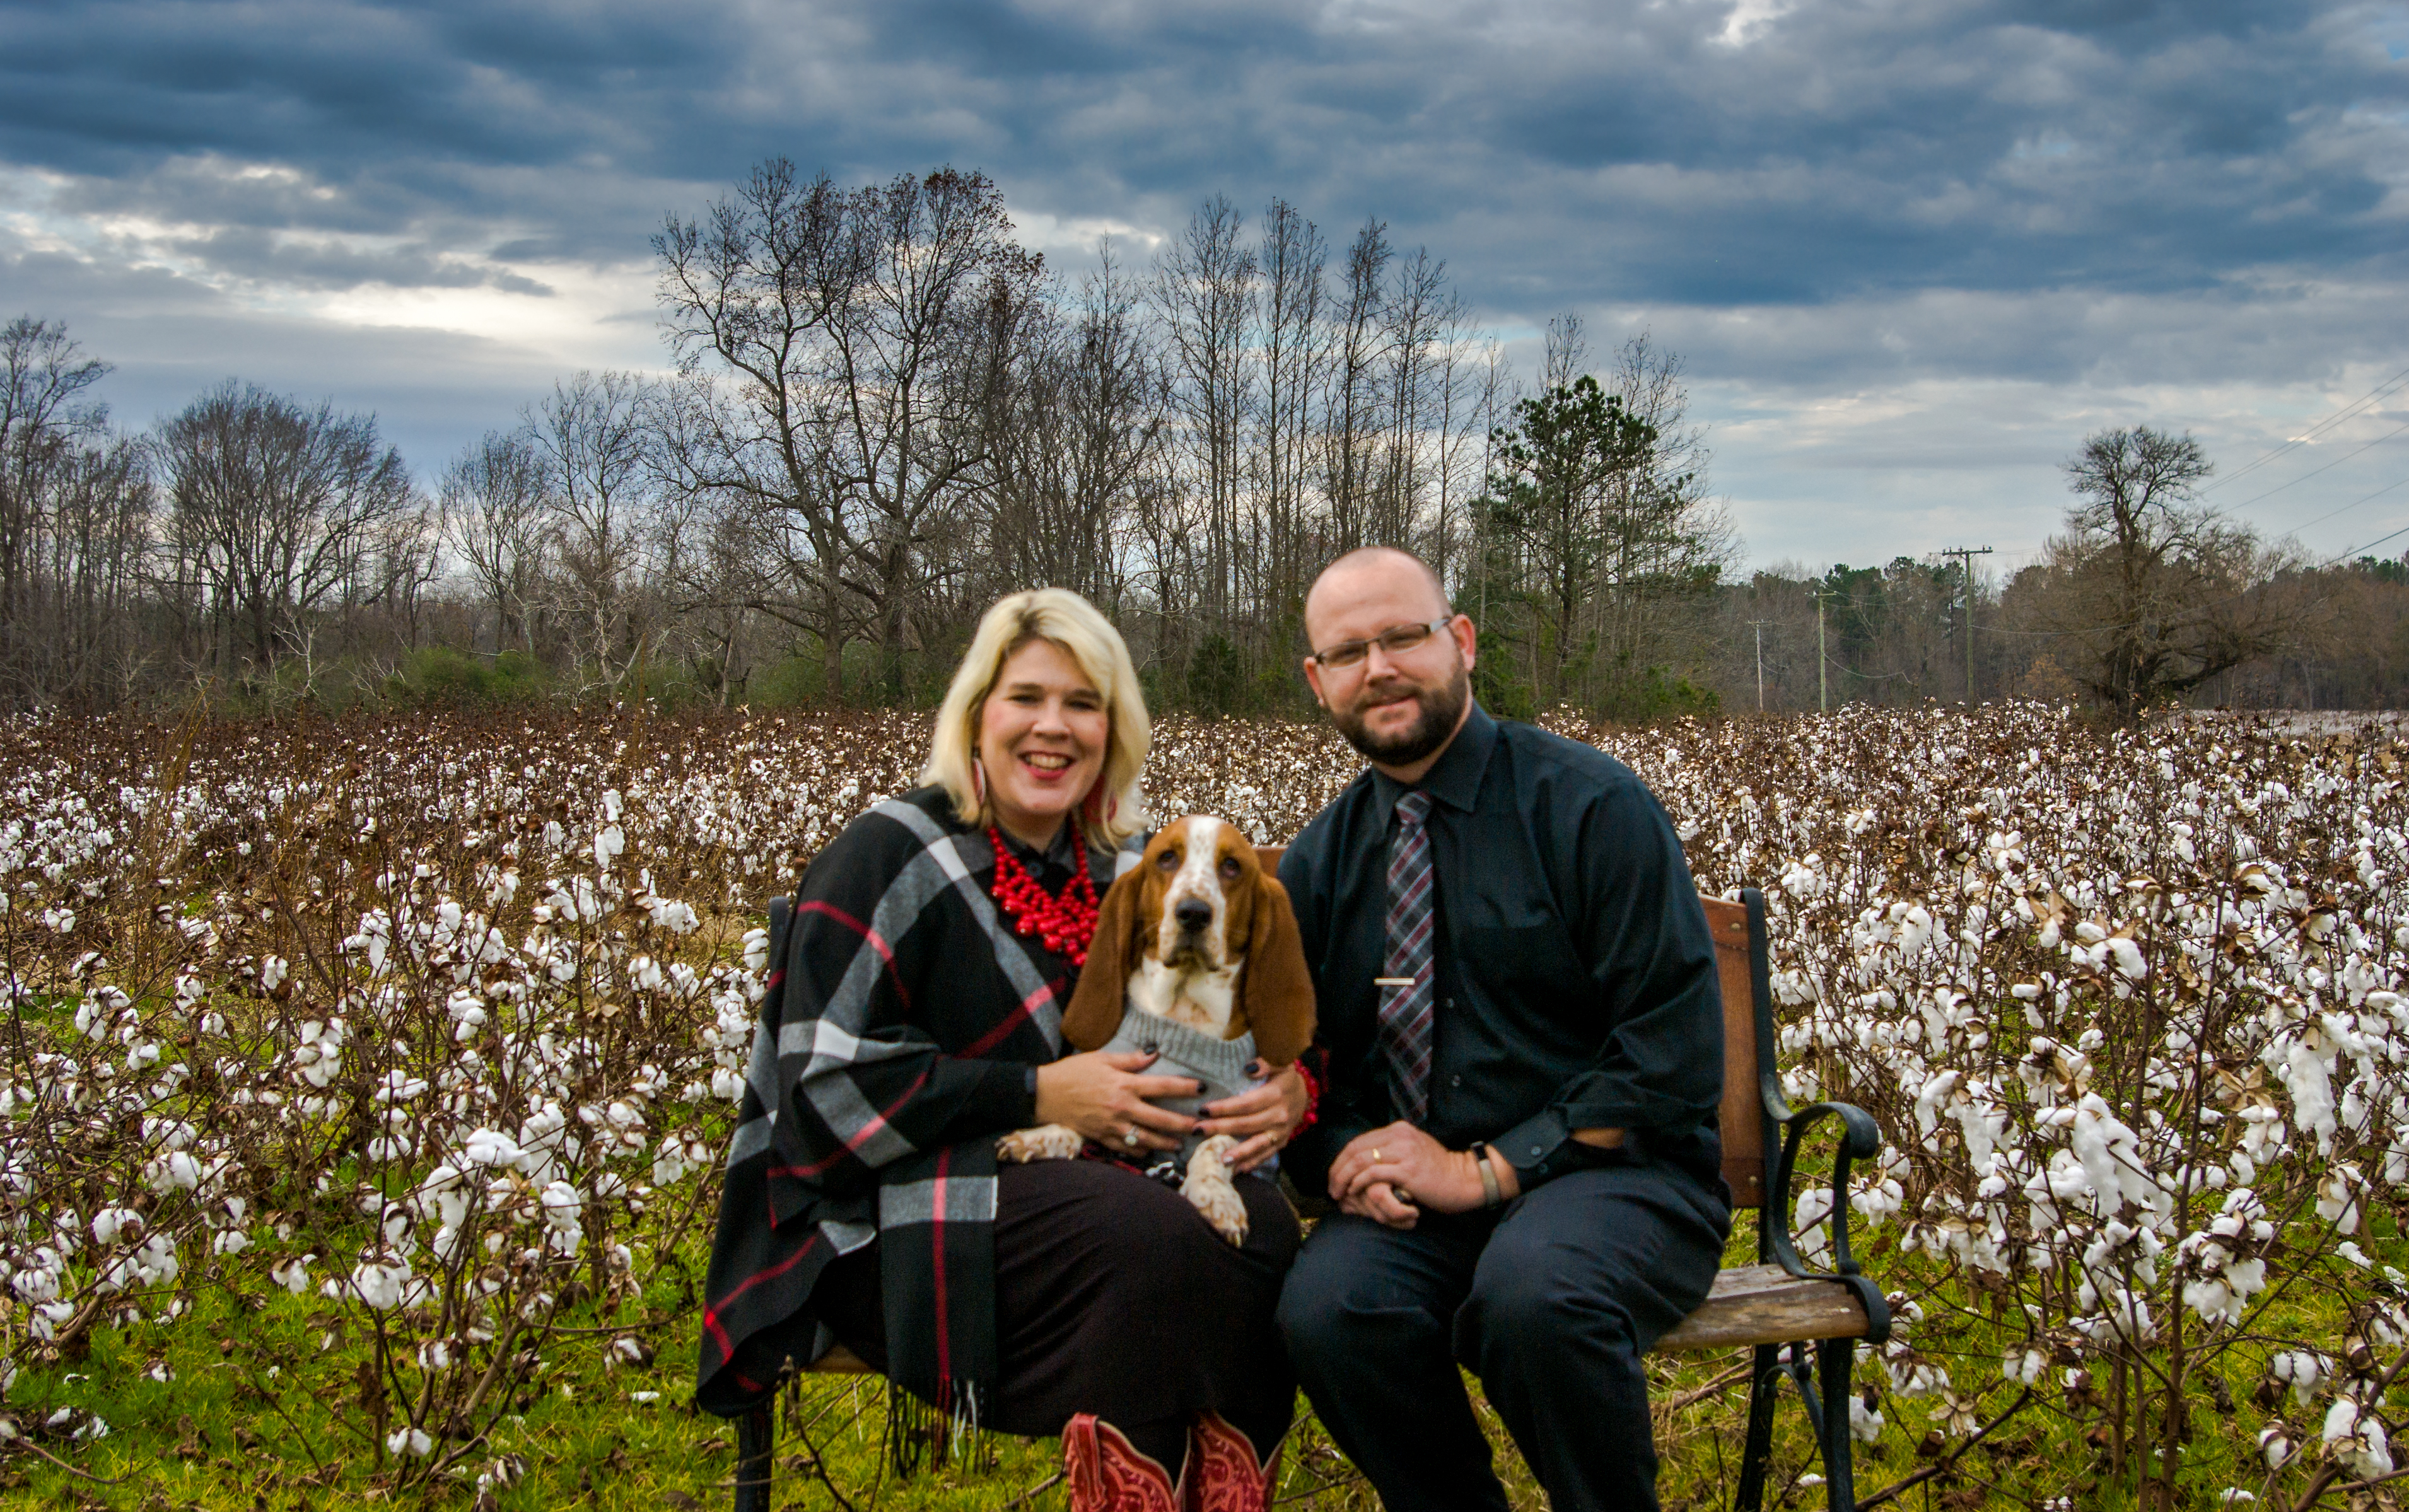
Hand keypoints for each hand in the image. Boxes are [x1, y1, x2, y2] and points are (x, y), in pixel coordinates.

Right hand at [1034, 1050, 1200, 1153]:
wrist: (1043, 1094)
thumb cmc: (1072, 1072)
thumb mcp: (1101, 1058)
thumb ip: (1130, 1060)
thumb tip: (1154, 1054)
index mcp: (1124, 1084)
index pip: (1162, 1086)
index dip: (1184, 1087)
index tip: (1201, 1088)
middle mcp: (1122, 1107)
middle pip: (1161, 1119)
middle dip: (1183, 1124)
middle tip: (1198, 1127)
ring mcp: (1112, 1126)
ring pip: (1146, 1138)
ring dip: (1165, 1142)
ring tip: (1179, 1144)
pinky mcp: (1102, 1137)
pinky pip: (1126, 1148)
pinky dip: (1140, 1151)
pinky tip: (1149, 1151)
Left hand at [1196, 1063, 1307, 1173]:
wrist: (1305, 1094)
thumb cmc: (1285, 1076)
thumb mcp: (1280, 1062)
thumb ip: (1266, 1062)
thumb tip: (1249, 1068)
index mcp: (1276, 1094)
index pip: (1246, 1104)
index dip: (1225, 1108)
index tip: (1204, 1109)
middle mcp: (1279, 1115)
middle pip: (1246, 1124)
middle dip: (1221, 1128)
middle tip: (1198, 1130)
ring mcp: (1281, 1132)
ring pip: (1257, 1144)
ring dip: (1238, 1153)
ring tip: (1220, 1159)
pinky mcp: (1281, 1142)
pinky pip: (1266, 1155)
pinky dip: (1252, 1163)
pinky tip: (1236, 1169)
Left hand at [1327, 1122, 1500, 1225]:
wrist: (1465, 1179)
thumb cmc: (1438, 1172)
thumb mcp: (1413, 1152)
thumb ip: (1391, 1152)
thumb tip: (1365, 1164)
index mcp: (1398, 1129)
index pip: (1359, 1141)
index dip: (1341, 1159)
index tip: (1334, 1175)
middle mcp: (1399, 1135)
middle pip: (1355, 1148)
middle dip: (1337, 1169)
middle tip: (1331, 1187)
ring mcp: (1403, 1151)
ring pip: (1360, 1160)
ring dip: (1343, 1177)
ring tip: (1337, 1192)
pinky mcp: (1407, 1169)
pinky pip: (1372, 1173)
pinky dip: (1358, 1182)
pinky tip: (1353, 1192)